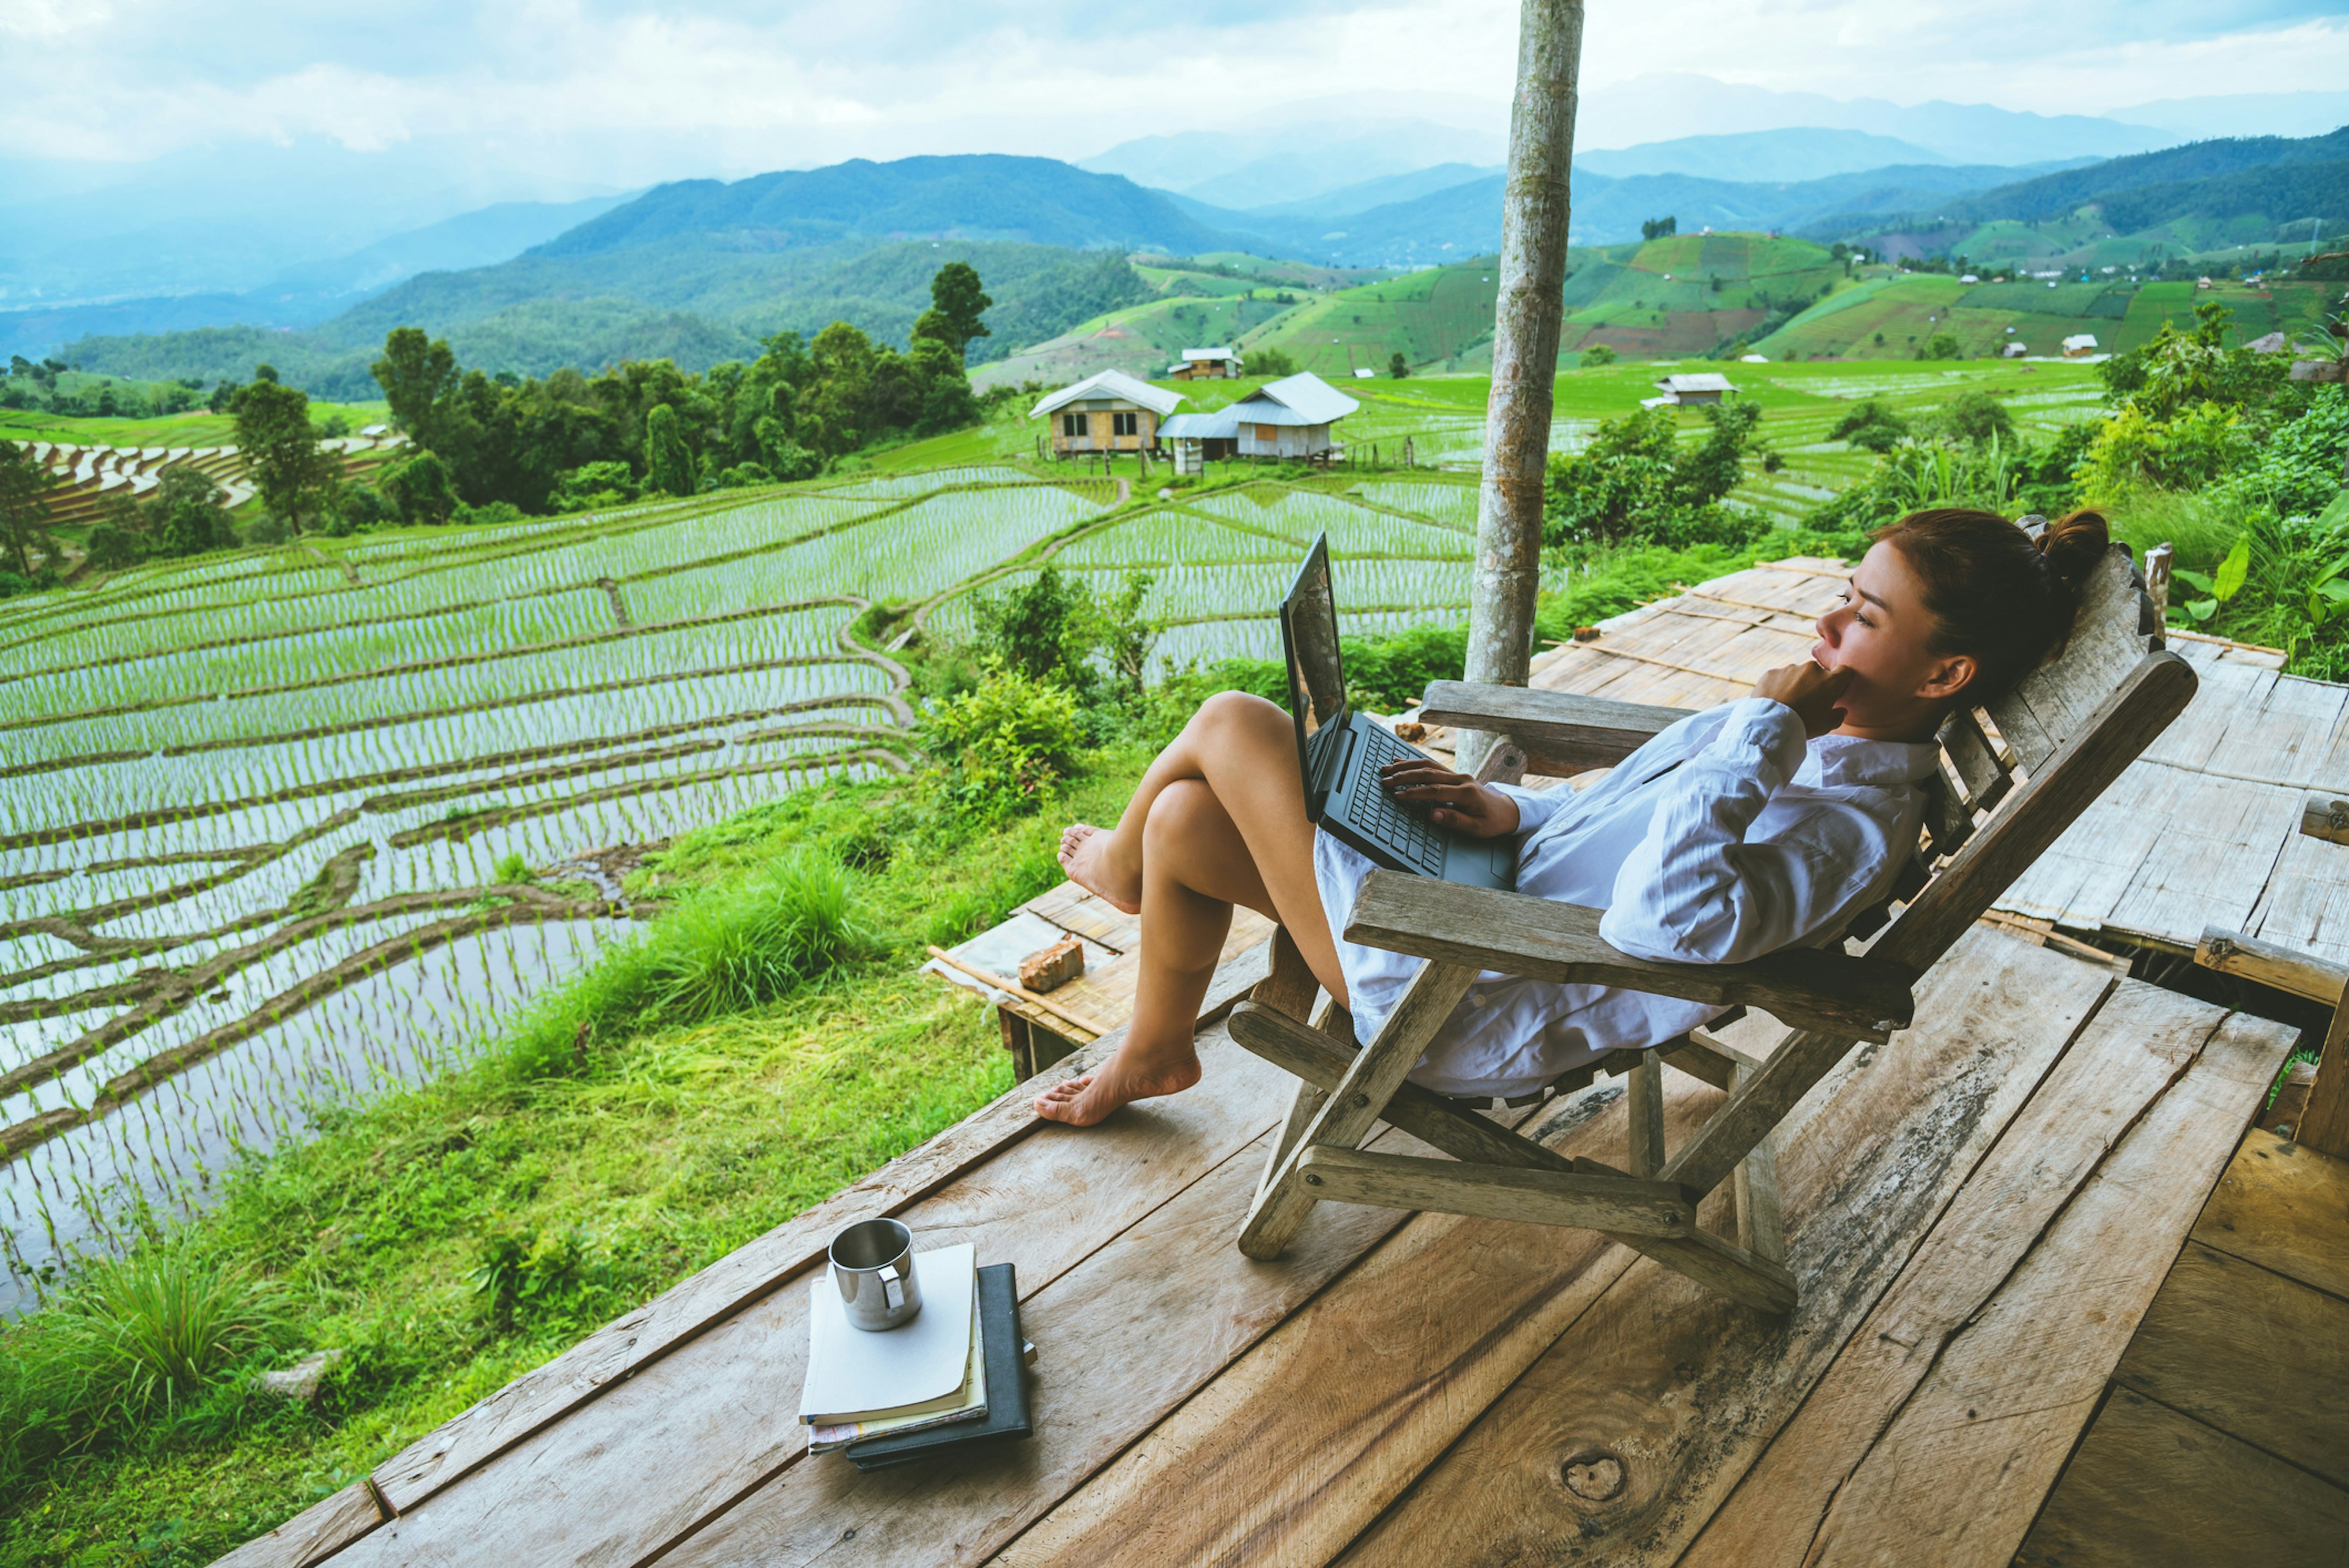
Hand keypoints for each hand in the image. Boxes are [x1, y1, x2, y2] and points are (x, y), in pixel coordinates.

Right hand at [1377, 757, 1521, 837]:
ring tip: (1387, 767)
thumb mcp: (1477, 828)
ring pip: (1429, 765)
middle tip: (1384, 780)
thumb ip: (1455, 821)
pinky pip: (1433, 765)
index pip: (1435, 791)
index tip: (1398, 795)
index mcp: (1466, 793)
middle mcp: (1461, 779)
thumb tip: (1433, 815)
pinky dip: (1416, 762)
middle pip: (1428, 773)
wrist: (1507, 810)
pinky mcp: (1455, 774)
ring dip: (1406, 765)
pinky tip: (1401, 761)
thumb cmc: (1492, 821)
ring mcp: (1458, 774)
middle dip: (1404, 776)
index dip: (1415, 793)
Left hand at [1753, 660, 1852, 738]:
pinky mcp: (1772, 672)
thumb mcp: (1826, 725)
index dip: (1840, 681)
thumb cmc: (1803, 724)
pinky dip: (1778, 685)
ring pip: (1797, 674)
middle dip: (1815, 683)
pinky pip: (1779, 677)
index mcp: (1830, 681)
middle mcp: (1812, 669)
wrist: (1771, 723)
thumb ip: (1838, 716)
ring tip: (1789, 702)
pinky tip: (1775, 700)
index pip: (1844, 671)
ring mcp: (1791, 668)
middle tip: (1807, 701)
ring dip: (1796, 684)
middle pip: (1818, 673)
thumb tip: (1841, 711)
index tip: (1833, 691)